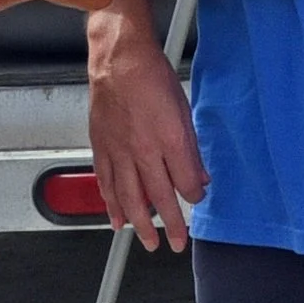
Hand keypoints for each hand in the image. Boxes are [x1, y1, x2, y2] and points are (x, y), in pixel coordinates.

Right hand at [89, 0, 204, 250]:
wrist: (118, 58)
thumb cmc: (151, 76)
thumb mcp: (183, 110)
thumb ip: (191, 148)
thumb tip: (201, 176)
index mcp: (169, 139)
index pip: (186, 182)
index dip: (194, 197)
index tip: (197, 202)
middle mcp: (143, 150)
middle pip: (159, 198)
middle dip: (171, 225)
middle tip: (176, 244)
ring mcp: (119, 151)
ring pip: (129, 197)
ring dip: (139, 224)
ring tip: (146, 241)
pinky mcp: (102, 147)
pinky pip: (106, 183)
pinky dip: (111, 203)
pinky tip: (116, 217)